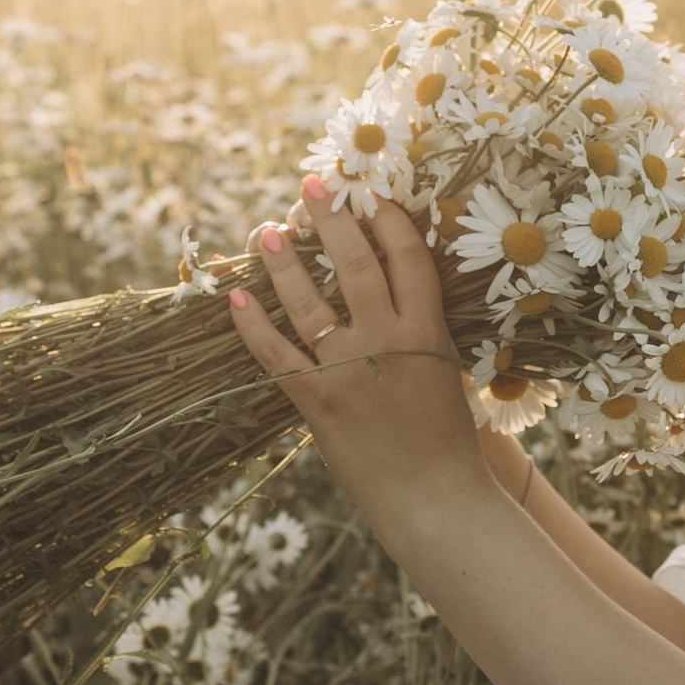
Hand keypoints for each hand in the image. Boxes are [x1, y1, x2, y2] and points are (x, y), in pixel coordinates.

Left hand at [229, 186, 488, 530]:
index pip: (406, 256)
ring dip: (283, 261)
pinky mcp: (316, 401)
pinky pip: (275, 354)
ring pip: (308, 300)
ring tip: (266, 229)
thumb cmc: (448, 439)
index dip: (386, 218)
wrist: (434, 499)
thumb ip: (422, 329)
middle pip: (354, 263)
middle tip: (312, 186)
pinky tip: (236, 297)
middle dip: (330, 219)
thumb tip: (395, 287)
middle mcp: (387, 341)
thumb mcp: (446, 370)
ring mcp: (347, 369)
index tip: (367, 193)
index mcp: (427, 330)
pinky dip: (251, 325)